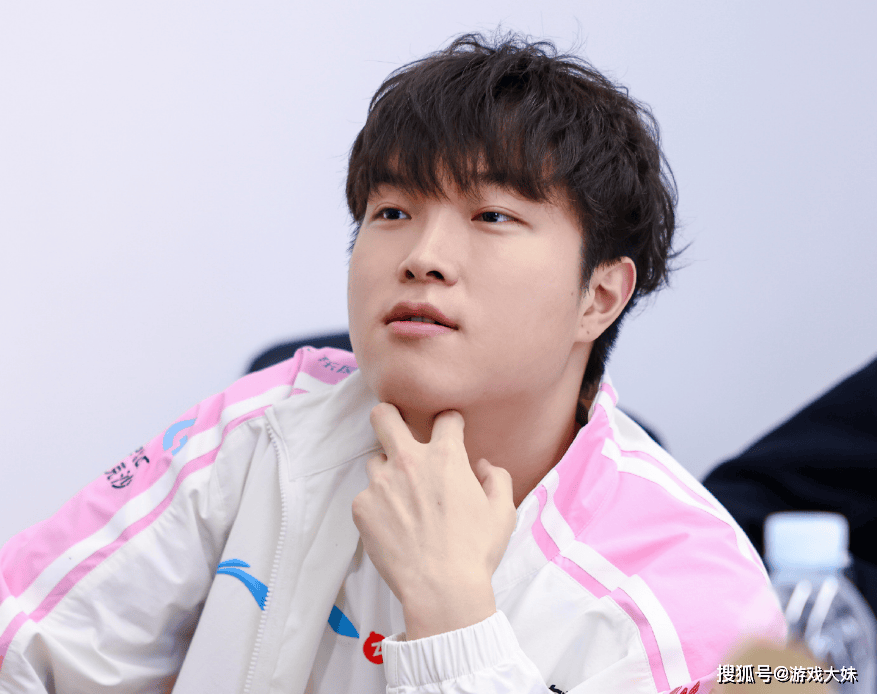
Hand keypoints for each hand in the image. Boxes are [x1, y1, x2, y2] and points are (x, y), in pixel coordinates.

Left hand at [351, 403, 516, 638]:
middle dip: (390, 416)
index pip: (445, 418)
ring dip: (388, 472)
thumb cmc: (475, 551)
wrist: (441, 589)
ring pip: (375, 460)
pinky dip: (378, 506)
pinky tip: (393, 527)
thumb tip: (481, 465)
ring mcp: (380, 483)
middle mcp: (409, 461)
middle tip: (397, 430)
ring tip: (401, 499)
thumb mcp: (503, 511)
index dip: (450, 423)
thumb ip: (496, 478)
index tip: (450, 432)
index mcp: (446, 457)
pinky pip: (366, 496)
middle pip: (384, 416)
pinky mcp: (362, 507)